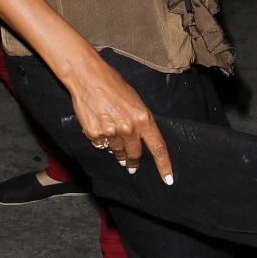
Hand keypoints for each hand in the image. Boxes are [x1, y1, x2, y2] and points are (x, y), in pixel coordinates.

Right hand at [67, 50, 173, 182]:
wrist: (88, 77)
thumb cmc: (113, 85)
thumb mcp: (135, 100)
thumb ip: (140, 121)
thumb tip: (141, 139)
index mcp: (143, 119)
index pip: (158, 148)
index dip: (164, 166)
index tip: (168, 180)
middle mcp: (128, 128)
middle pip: (135, 154)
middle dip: (133, 162)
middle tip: (131, 166)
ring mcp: (111, 133)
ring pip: (117, 152)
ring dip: (117, 151)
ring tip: (113, 138)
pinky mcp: (94, 134)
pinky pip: (100, 145)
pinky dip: (101, 141)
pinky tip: (99, 127)